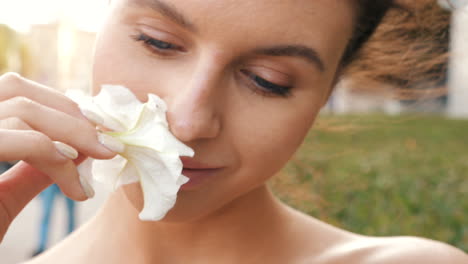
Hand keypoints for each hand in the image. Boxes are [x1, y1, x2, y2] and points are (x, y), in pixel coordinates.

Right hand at [0, 72, 116, 242]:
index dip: (59, 105)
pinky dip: (51, 151)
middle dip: (70, 113)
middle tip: (108, 141)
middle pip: (16, 89)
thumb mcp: (0, 199)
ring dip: (72, 134)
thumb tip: (75, 151)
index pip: (12, 91)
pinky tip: (72, 170)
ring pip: (20, 108)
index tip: (98, 127)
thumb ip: (33, 170)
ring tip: (101, 157)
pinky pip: (17, 138)